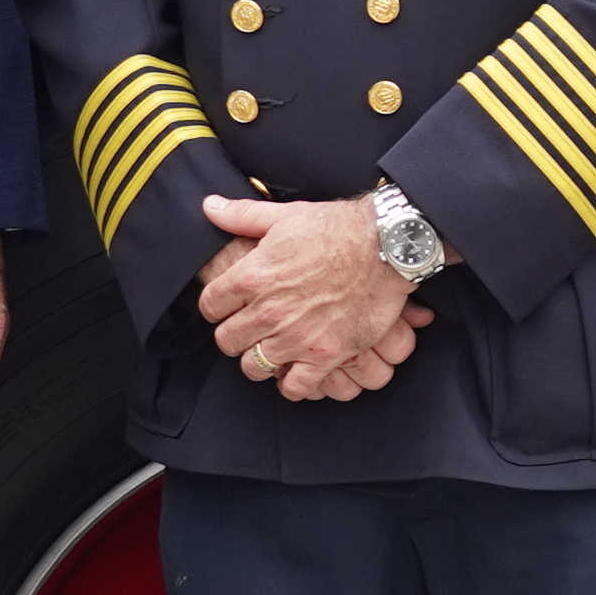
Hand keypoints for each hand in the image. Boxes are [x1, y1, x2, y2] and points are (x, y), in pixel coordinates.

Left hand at [197, 194, 425, 403]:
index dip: (216, 307)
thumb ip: (242, 216)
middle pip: (227, 341)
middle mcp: (268, 311)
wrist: (386, 246)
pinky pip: (295, 387)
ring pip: (254, 367)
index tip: (228, 307)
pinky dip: (293, 383)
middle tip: (249, 331)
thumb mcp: (284, 215)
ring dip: (259, 361)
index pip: (210, 306)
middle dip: (235, 336)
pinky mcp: (326, 355)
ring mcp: (296, 337)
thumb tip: (209, 207)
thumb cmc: (337, 228)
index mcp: (252, 277)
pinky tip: (298, 370)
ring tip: (271, 351)